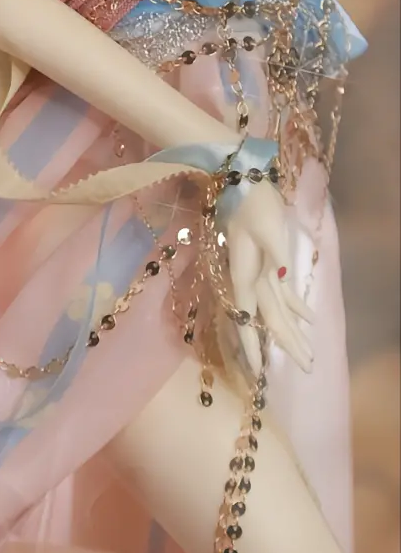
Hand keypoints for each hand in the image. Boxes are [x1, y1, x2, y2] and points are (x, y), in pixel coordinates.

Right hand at [224, 179, 312, 375]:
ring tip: (308, 355)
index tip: (259, 370)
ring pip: (278, 311)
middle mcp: (251, 280)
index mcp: (244, 274)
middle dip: (286, 345)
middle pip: (270, 319)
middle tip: (306, 368)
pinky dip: (297, 306)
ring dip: (293, 332)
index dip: (252, 344)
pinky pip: (283, 293)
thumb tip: (282, 278)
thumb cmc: (252, 203)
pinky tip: (309, 320)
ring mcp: (260, 273)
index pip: (248, 317)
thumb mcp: (265, 226)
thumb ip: (275, 253)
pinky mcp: (269, 264)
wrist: (243, 183)